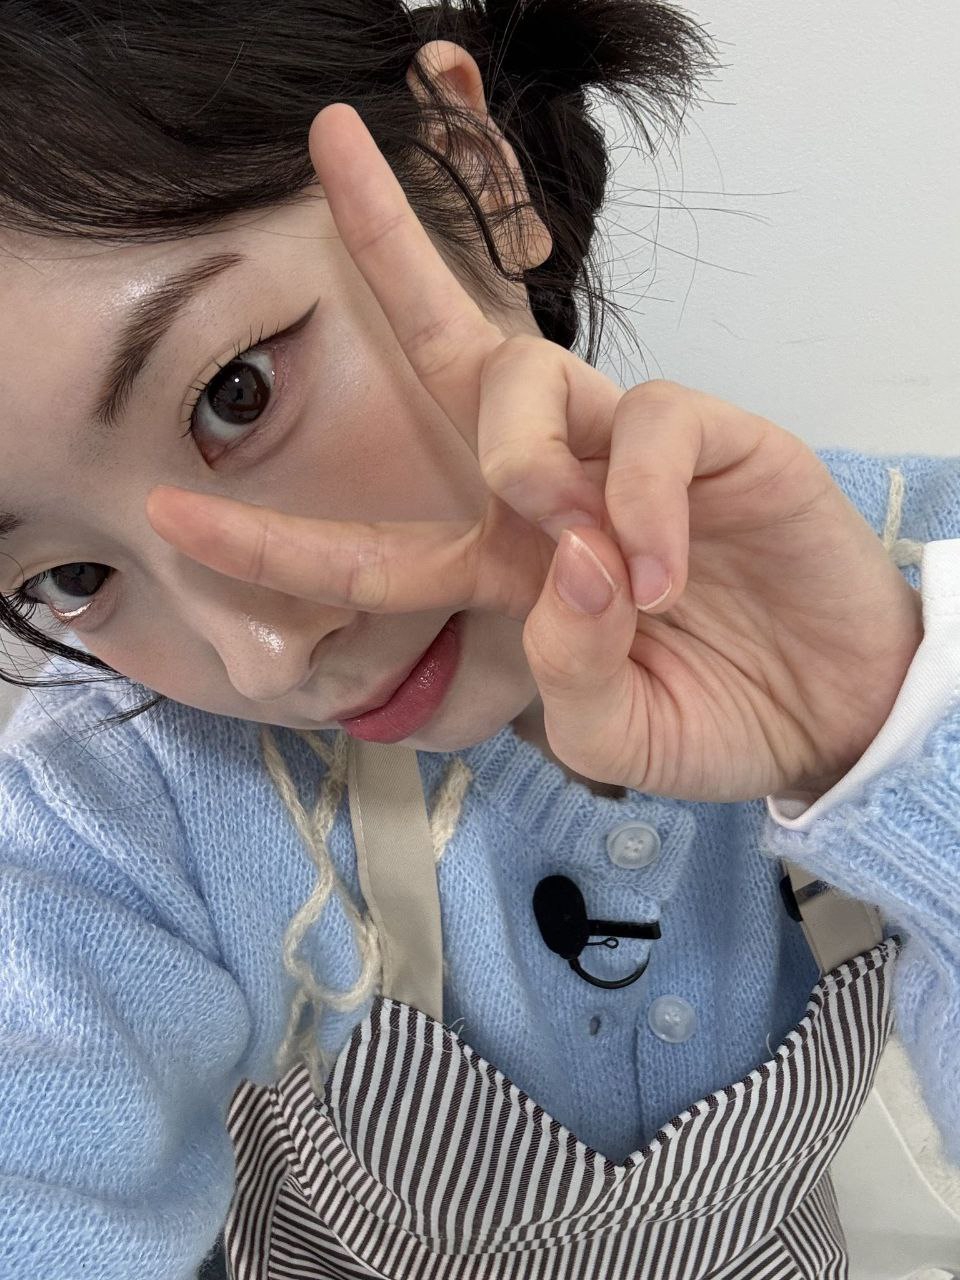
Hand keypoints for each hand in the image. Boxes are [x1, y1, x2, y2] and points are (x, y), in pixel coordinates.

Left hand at [147, 103, 922, 802]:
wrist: (830, 712)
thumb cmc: (716, 714)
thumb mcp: (614, 734)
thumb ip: (567, 672)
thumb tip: (572, 565)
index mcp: (507, 570)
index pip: (375, 549)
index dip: (276, 536)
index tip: (172, 513)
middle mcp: (554, 490)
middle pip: (456, 355)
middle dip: (389, 250)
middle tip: (329, 142)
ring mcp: (630, 454)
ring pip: (530, 376)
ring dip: (522, 457)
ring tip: (580, 547)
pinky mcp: (718, 438)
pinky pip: (651, 425)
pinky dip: (641, 498)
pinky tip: (663, 569)